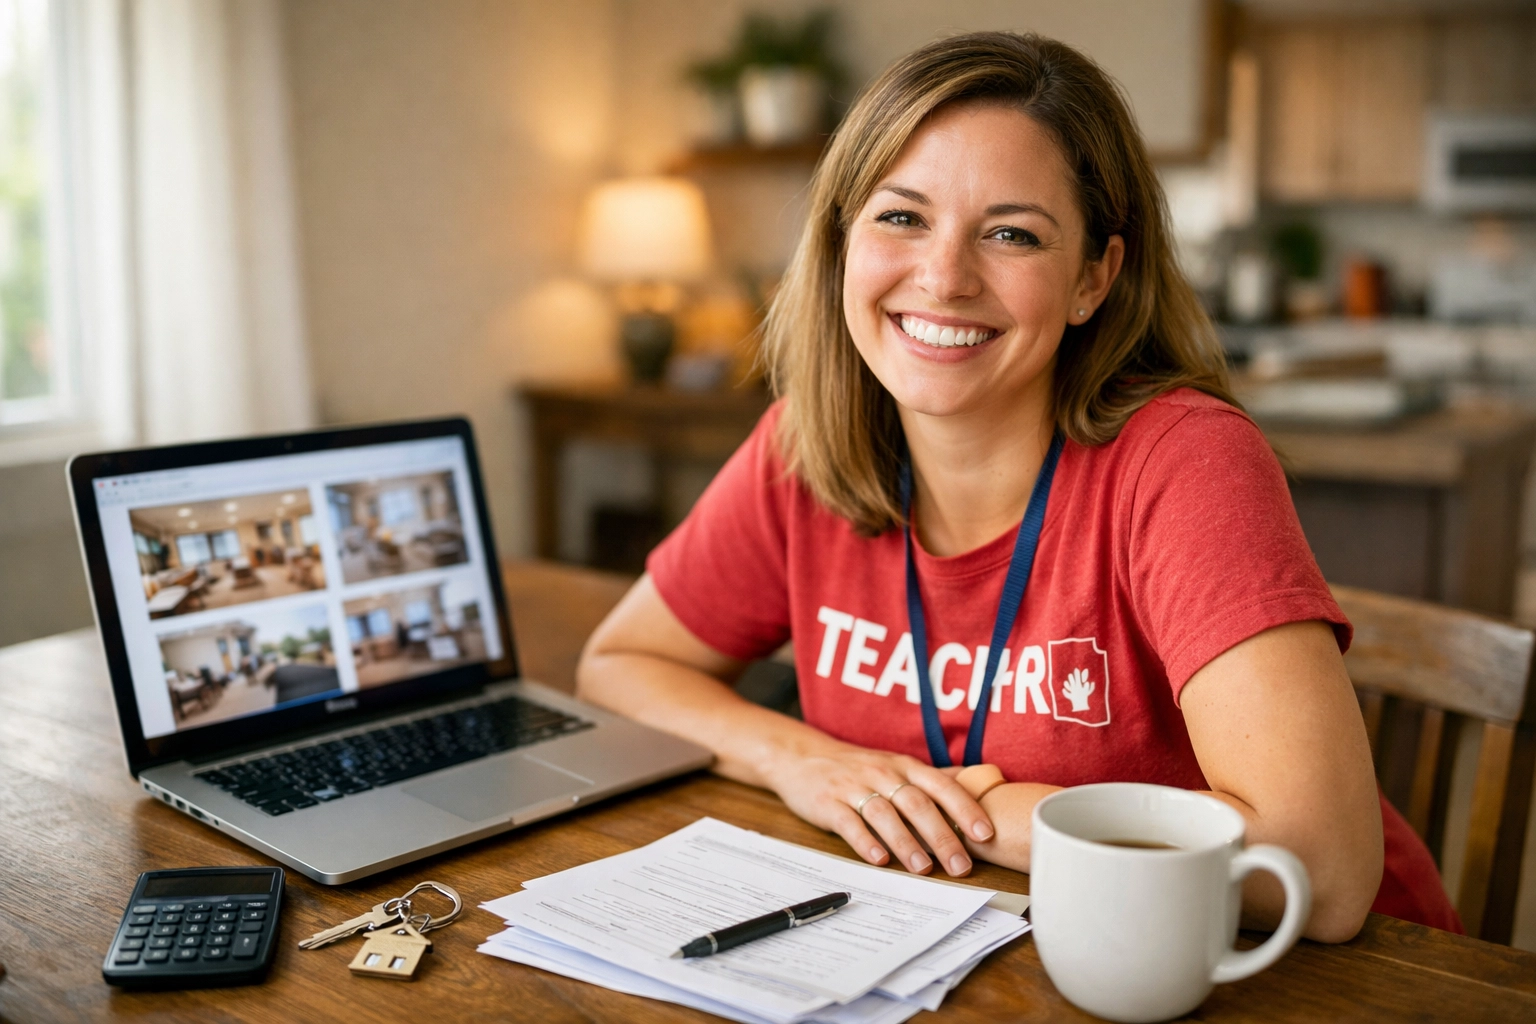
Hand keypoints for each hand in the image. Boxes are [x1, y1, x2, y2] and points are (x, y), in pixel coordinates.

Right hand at [760, 746, 994, 876]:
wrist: (803, 758)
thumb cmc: (859, 768)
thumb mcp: (898, 766)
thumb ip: (934, 780)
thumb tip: (981, 785)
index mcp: (905, 766)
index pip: (942, 786)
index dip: (965, 809)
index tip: (985, 835)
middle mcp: (883, 773)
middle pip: (917, 804)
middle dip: (942, 836)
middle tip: (961, 866)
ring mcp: (854, 787)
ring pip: (885, 814)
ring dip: (906, 842)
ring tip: (923, 868)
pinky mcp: (829, 803)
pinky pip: (849, 823)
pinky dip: (865, 842)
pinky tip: (879, 860)